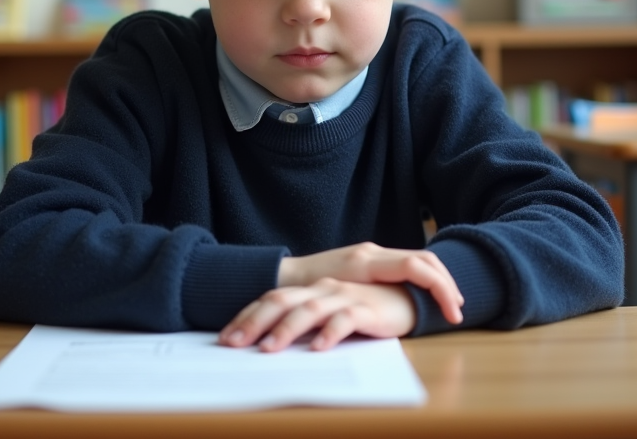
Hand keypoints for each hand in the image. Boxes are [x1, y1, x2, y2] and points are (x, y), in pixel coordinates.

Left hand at [220, 278, 416, 351]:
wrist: (410, 296)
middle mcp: (323, 289)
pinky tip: (317, 348)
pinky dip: (329, 333)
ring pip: (309, 311)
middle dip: (254, 322)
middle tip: (233, 344)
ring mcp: (345, 297)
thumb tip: (270, 343)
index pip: (272, 299)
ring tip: (268, 349)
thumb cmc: (367, 307)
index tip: (226, 337)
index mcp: (312, 289)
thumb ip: (306, 323)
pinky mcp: (368, 309)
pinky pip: (345, 320)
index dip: (247, 316)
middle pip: (281, 302)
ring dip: (286, 329)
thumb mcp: (330, 313)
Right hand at [278, 242, 463, 324]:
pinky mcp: (356, 266)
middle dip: (448, 284)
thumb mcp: (348, 286)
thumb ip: (369, 289)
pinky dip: (423, 288)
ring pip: (419, 263)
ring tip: (451, 311)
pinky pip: (403, 271)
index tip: (456, 304)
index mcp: (375, 256)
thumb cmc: (314, 289)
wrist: (284, 282)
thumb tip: (397, 305)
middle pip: (426, 259)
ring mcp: (366, 257)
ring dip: (441, 287)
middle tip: (459, 309)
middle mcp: (374, 251)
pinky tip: (426, 310)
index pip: (421, 260)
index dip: (443, 280)